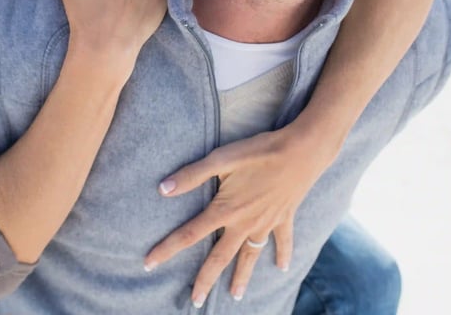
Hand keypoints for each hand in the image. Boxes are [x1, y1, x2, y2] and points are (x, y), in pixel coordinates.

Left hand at [143, 127, 338, 305]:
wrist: (301, 151)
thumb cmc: (258, 152)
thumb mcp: (220, 159)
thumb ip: (191, 175)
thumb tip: (162, 189)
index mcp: (225, 210)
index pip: (190, 235)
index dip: (167, 249)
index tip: (150, 264)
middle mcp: (244, 224)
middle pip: (220, 257)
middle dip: (205, 280)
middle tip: (195, 301)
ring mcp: (266, 224)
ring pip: (250, 257)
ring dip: (242, 277)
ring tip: (235, 296)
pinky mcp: (284, 218)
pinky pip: (282, 241)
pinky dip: (283, 255)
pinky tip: (282, 268)